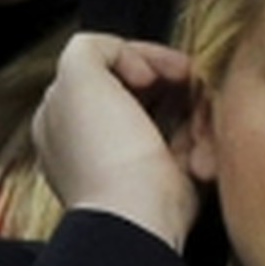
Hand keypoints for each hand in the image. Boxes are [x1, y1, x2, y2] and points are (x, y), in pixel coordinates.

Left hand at [33, 33, 198, 252]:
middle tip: (191, 84)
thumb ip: (90, 48)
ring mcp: (128, 157)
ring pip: (177, 110)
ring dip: (197, 112)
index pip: (107, 65)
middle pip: (146, 87)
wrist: (138, 217)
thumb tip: (124, 54)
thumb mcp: (78, 78)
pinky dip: (202, 143)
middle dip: (176, 84)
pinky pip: (193, 143)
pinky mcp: (164, 177)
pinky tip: (198, 155)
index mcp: (63, 113)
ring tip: (199, 125)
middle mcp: (92, 136)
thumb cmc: (106, 153)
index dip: (140, 57)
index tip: (160, 69)